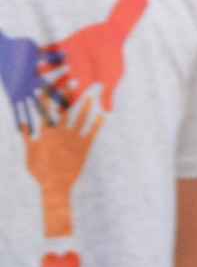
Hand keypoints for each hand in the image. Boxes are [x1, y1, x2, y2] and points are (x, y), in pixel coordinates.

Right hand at [18, 86, 103, 236]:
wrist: (56, 186)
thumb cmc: (40, 172)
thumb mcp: (29, 154)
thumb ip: (26, 138)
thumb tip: (22, 125)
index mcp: (45, 132)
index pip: (45, 109)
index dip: (48, 95)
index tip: (51, 83)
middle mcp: (59, 133)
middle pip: (64, 109)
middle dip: (69, 94)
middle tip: (75, 81)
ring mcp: (73, 140)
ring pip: (80, 119)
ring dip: (86, 106)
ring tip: (91, 95)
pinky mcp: (84, 148)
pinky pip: (92, 134)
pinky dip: (98, 124)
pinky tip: (104, 115)